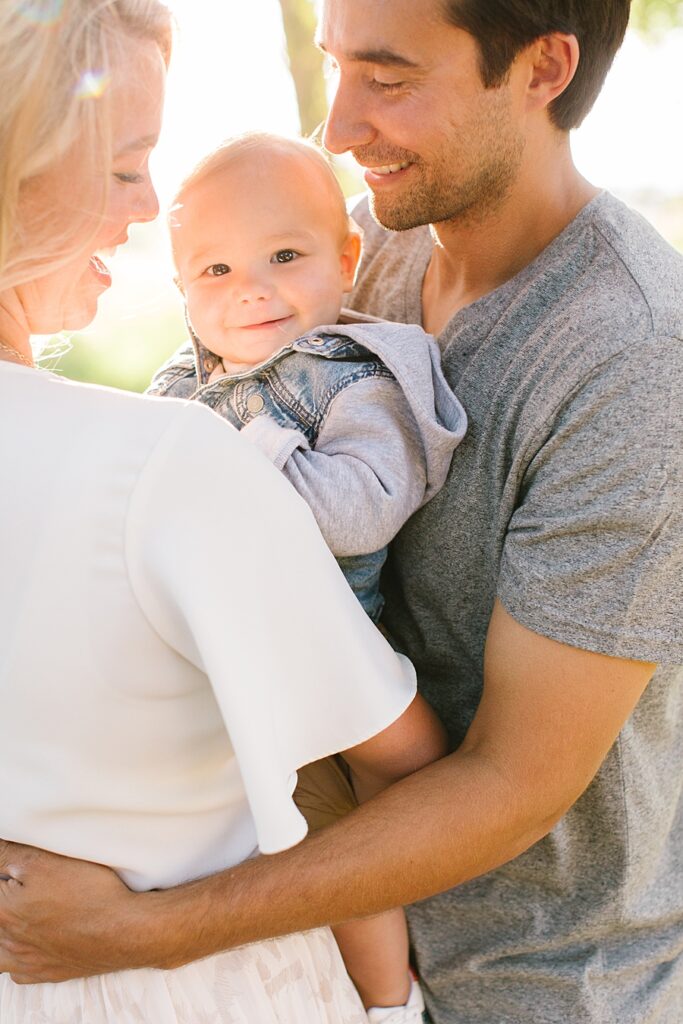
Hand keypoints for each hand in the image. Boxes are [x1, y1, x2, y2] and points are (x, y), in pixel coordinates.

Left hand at [0, 840, 139, 982]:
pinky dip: (18, 956)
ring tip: (22, 914)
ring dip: (6, 932)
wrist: (123, 930)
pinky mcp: (45, 973)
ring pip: (0, 950)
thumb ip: (8, 854)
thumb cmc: (87, 892)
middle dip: (8, 898)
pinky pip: (17, 970)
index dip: (6, 876)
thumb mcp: (44, 860)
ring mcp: (25, 961)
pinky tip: (30, 943)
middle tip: (25, 885)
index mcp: (2, 910)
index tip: (17, 871)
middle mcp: (8, 940)